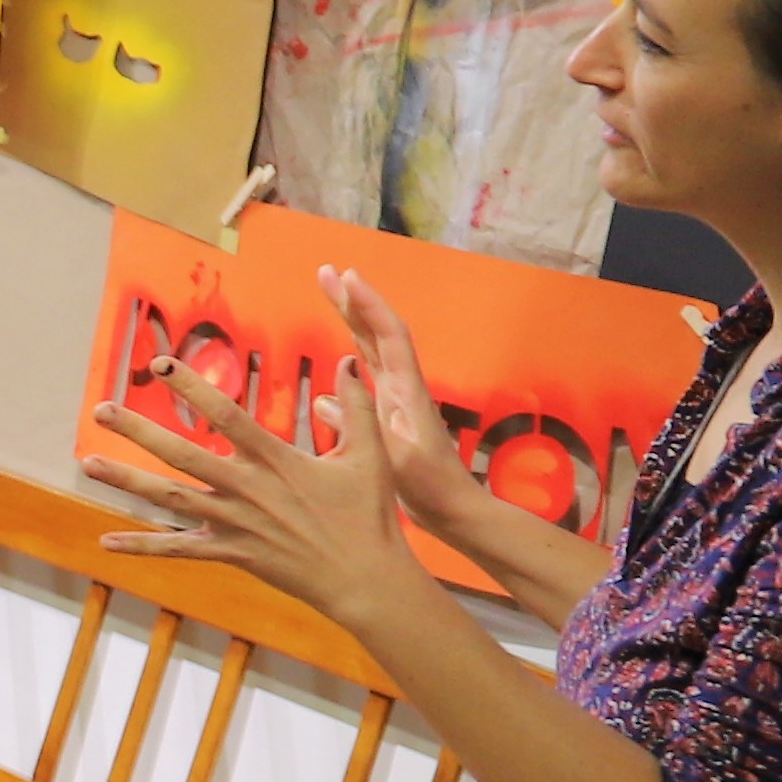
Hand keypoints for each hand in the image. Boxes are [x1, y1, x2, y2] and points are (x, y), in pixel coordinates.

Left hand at [82, 362, 417, 633]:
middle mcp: (246, 488)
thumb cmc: (368, 516)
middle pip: (181, 453)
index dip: (191, 387)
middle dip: (139, 430)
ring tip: (89, 464)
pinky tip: (105, 541)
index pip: (224, 414)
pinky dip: (142, 545)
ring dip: (126, 482)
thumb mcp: (372, 455)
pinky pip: (178, 549)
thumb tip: (354, 360)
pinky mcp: (231, 553)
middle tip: (101, 409)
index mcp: (275, 459)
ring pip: (169, 498)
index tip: (159, 364)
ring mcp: (235, 523)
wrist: (365, 579)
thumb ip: (357, 406)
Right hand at [314, 266, 482, 531]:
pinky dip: (352, 359)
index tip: (345, 276)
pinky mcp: (390, 418)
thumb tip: (326, 397)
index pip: (387, 336)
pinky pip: (367, 377)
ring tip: (331, 299)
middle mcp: (401, 388)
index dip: (367, 304)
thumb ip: (362, 427)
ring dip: (352, 323)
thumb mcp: (394, 459)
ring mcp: (396, 402)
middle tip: (327, 272)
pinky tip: (337, 367)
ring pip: (372, 351)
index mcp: (405, 392)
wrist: (454, 509)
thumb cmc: (429, 487)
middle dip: (353, 302)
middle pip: (378, 334)